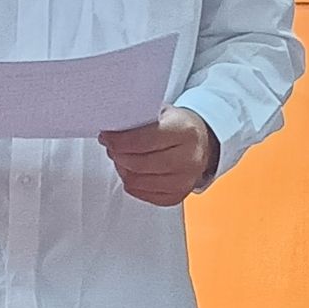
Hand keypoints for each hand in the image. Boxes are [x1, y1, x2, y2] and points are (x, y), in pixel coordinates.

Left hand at [99, 107, 216, 207]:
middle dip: (118, 155)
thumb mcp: (164, 112)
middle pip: (139, 164)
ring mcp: (185, 180)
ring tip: (120, 157)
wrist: (202, 142)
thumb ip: (141, 117)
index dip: (119, 140)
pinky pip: (145, 195)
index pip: (143, 141)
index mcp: (185, 131)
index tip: (106, 136)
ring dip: (123, 169)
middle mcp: (189, 158)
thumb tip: (113, 123)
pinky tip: (131, 171)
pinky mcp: (178, 195)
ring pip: (139, 182)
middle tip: (110, 146)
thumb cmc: (179, 125)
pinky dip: (132, 184)